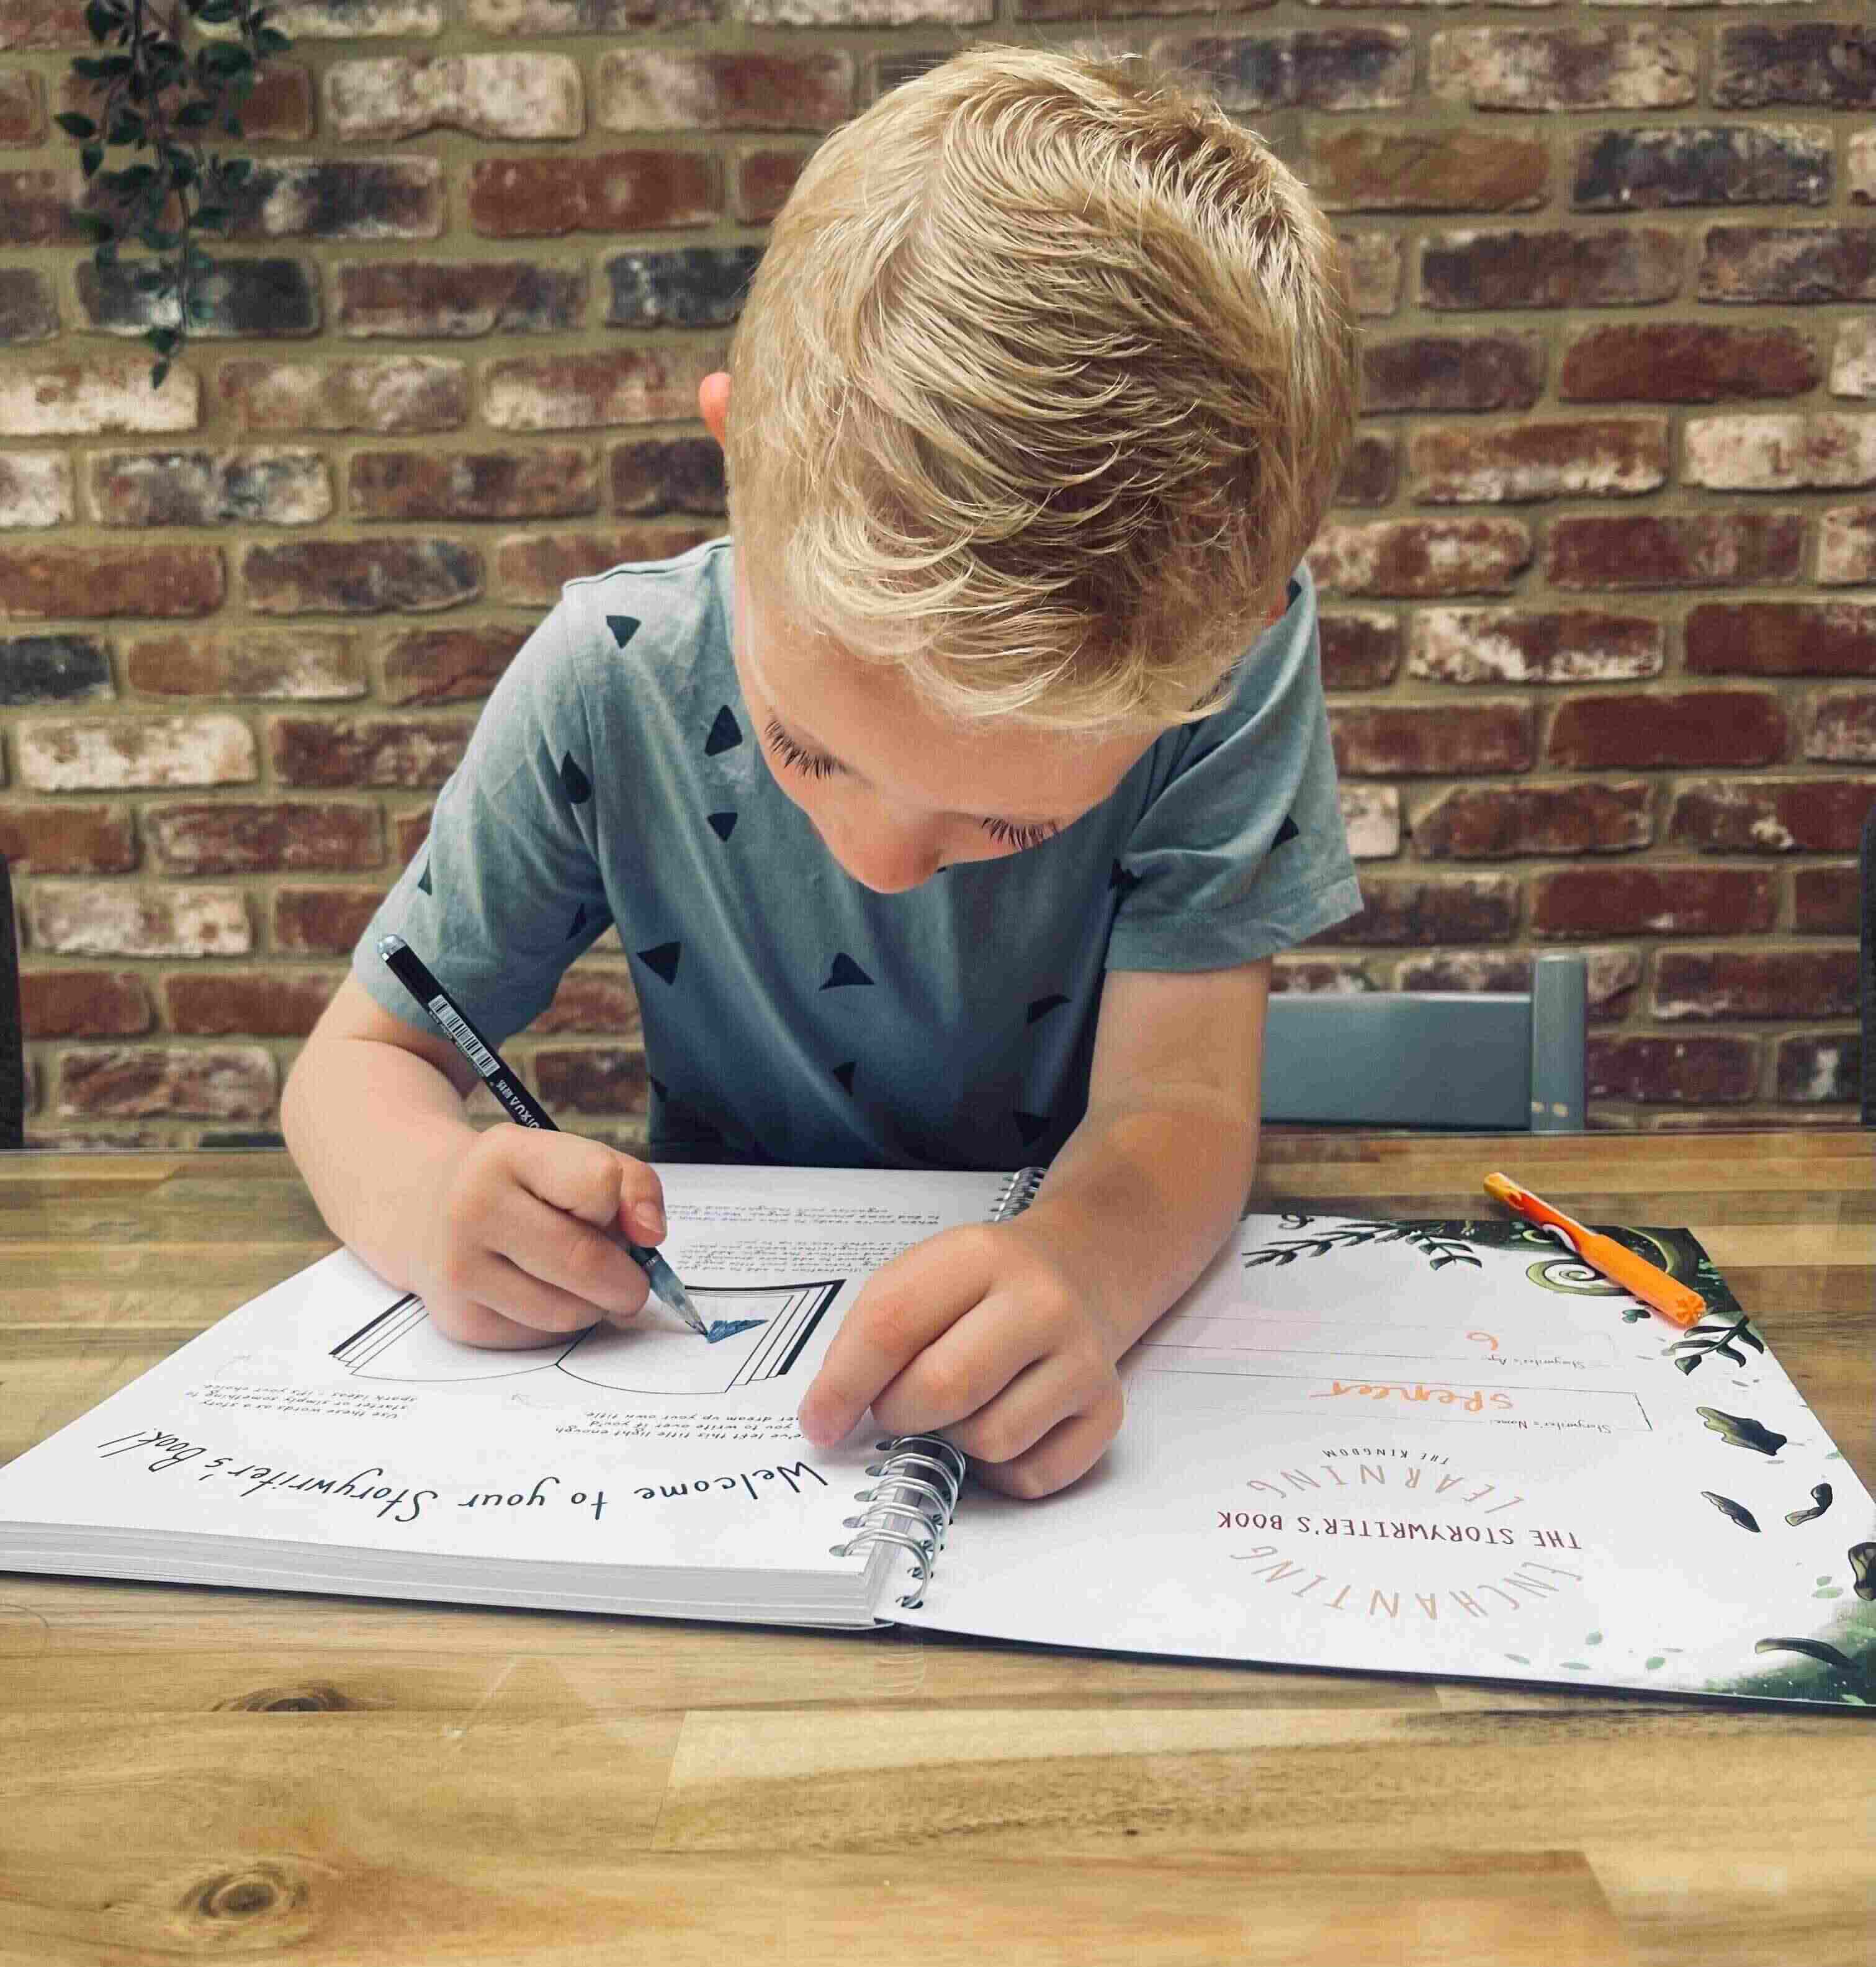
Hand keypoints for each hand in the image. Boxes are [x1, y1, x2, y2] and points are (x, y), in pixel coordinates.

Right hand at [411, 1124, 667, 1347]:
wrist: (424, 1207)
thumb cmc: (519, 1183)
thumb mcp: (571, 1156)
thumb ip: (632, 1184)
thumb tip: (652, 1236)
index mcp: (507, 1154)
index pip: (599, 1183)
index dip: (618, 1205)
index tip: (609, 1212)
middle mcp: (472, 1209)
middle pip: (585, 1261)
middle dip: (627, 1280)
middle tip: (630, 1279)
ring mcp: (460, 1271)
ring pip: (567, 1313)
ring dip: (593, 1305)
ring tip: (577, 1280)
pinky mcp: (460, 1321)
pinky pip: (542, 1338)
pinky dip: (560, 1322)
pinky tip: (542, 1293)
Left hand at [796, 1222, 1124, 1498]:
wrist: (1082, 1268)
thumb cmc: (985, 1284)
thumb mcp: (923, 1274)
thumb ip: (871, 1335)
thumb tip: (828, 1418)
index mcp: (979, 1255)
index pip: (892, 1325)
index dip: (841, 1385)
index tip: (818, 1421)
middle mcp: (1041, 1302)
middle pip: (942, 1389)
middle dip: (900, 1413)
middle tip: (897, 1405)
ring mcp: (1083, 1357)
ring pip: (989, 1441)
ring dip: (955, 1440)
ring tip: (962, 1404)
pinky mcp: (1107, 1409)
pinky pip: (1032, 1476)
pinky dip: (1002, 1469)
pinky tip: (1003, 1421)